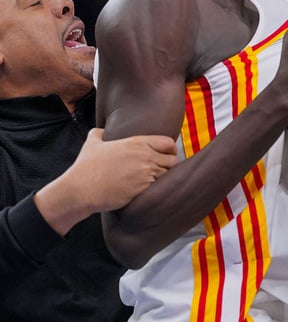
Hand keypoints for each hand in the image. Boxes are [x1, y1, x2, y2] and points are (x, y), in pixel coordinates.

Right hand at [35, 127, 178, 234]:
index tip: (168, 155)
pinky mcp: (143, 189)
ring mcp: (145, 173)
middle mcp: (144, 156)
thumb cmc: (85, 168)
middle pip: (172, 160)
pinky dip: (157, 190)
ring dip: (164, 179)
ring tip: (155, 181)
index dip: (171, 150)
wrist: (80, 190)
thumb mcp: (91, 144)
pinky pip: (159, 188)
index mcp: (136, 143)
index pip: (168, 143)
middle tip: (162, 171)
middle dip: (170, 166)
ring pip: (168, 175)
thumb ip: (99, 134)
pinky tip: (149, 191)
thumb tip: (101, 131)